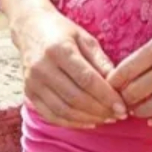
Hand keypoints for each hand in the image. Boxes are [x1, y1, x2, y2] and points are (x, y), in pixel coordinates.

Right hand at [14, 7, 129, 130]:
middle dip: (100, 110)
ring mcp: (32, 82)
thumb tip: (119, 85)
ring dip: (88, 119)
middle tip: (118, 115)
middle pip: (75, 98)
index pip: (87, 80)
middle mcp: (42, 68)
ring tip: (107, 119)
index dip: (106, 96)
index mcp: (58, 50)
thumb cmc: (62, 32)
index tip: (123, 107)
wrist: (30, 28)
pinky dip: (71, 123)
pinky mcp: (28, 93)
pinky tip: (88, 121)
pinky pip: (51, 115)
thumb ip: (101, 61)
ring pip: (63, 110)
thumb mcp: (85, 38)